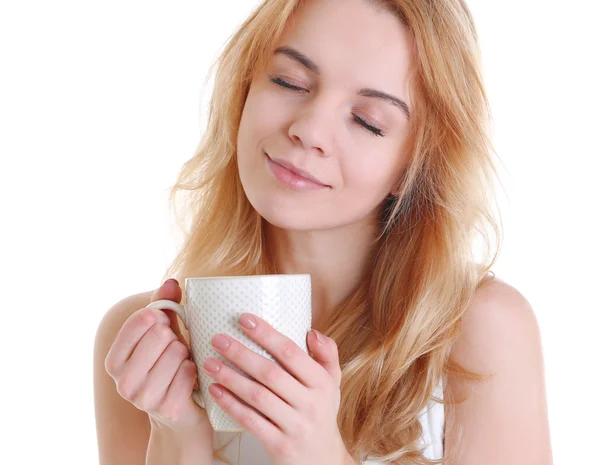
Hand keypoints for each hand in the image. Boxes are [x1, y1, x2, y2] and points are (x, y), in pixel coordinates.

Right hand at [105, 279, 212, 438]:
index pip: (141, 319)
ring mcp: (143, 398)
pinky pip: (189, 371)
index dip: (161, 317)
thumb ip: (164, 306)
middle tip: (175, 350)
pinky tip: (190, 378)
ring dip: (186, 354)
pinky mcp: (168, 408)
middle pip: (160, 334)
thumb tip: (172, 282)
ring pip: (176, 352)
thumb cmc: (170, 366)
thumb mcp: (164, 334)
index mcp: (114, 360)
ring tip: (182, 365)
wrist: (181, 416)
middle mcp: (122, 382)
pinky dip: (195, 370)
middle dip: (174, 337)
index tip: (164, 327)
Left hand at [201, 313, 351, 464]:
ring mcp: (296, 426)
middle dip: (241, 353)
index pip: (291, 352)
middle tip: (218, 339)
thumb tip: (311, 332)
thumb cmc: (321, 412)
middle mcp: (311, 403)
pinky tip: (215, 390)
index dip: (266, 334)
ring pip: (257, 396)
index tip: (244, 319)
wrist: (322, 460)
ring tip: (210, 362)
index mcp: (322, 383)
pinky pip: (251, 421)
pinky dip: (231, 404)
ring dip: (230, 377)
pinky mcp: (280, 445)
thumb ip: (327, 354)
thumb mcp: (332, 383)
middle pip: (270, 373)